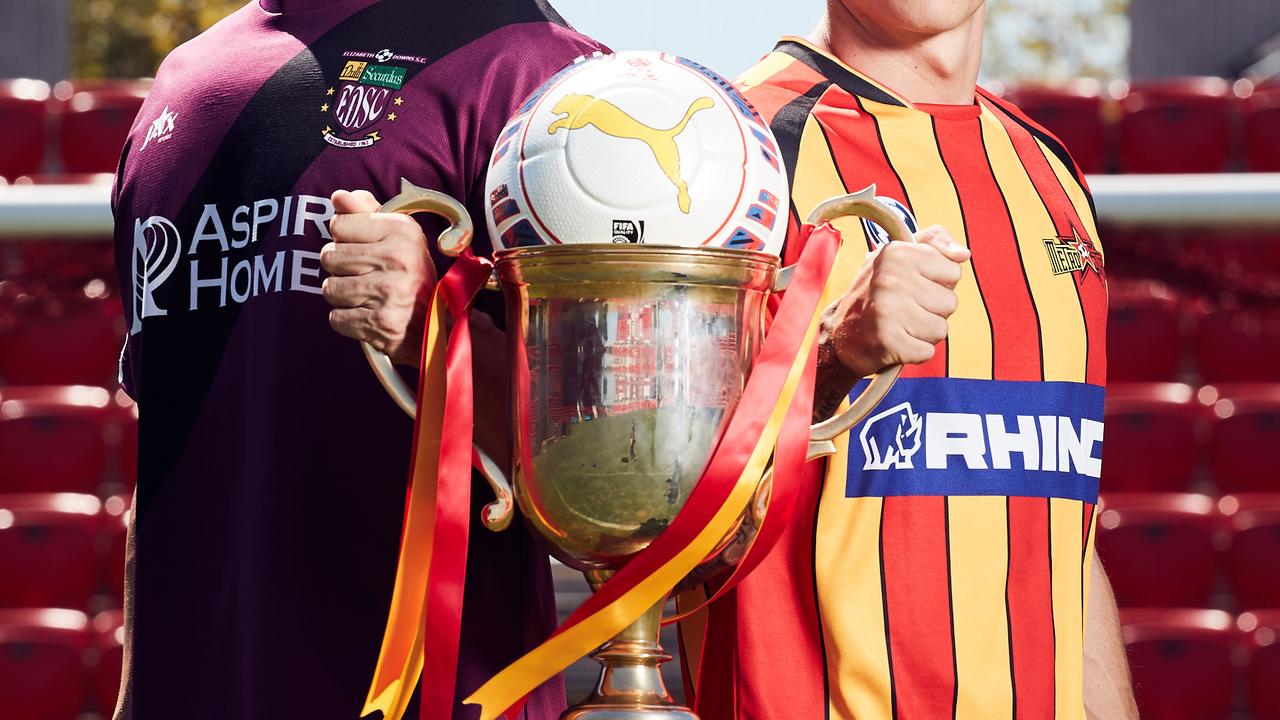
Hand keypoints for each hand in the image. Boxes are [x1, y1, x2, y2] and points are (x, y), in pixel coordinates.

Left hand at [320, 190, 437, 365]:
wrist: (437, 326)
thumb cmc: (410, 275)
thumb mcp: (397, 237)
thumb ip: (365, 212)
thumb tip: (338, 196)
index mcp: (402, 230)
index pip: (338, 225)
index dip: (344, 238)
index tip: (364, 249)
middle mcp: (398, 258)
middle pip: (329, 256)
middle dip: (340, 269)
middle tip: (364, 276)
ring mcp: (389, 291)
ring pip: (330, 288)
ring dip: (343, 296)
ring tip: (366, 296)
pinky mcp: (380, 322)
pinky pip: (336, 318)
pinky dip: (348, 321)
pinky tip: (368, 316)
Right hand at [820, 225, 969, 376]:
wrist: (841, 333)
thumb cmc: (877, 293)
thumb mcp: (899, 256)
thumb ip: (934, 242)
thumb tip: (963, 254)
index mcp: (896, 253)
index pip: (953, 271)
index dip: (937, 283)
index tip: (913, 285)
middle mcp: (890, 278)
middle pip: (950, 302)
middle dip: (932, 310)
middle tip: (904, 309)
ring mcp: (888, 310)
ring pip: (941, 329)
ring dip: (924, 333)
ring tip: (900, 326)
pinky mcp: (888, 341)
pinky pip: (927, 352)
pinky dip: (915, 352)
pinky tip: (896, 343)